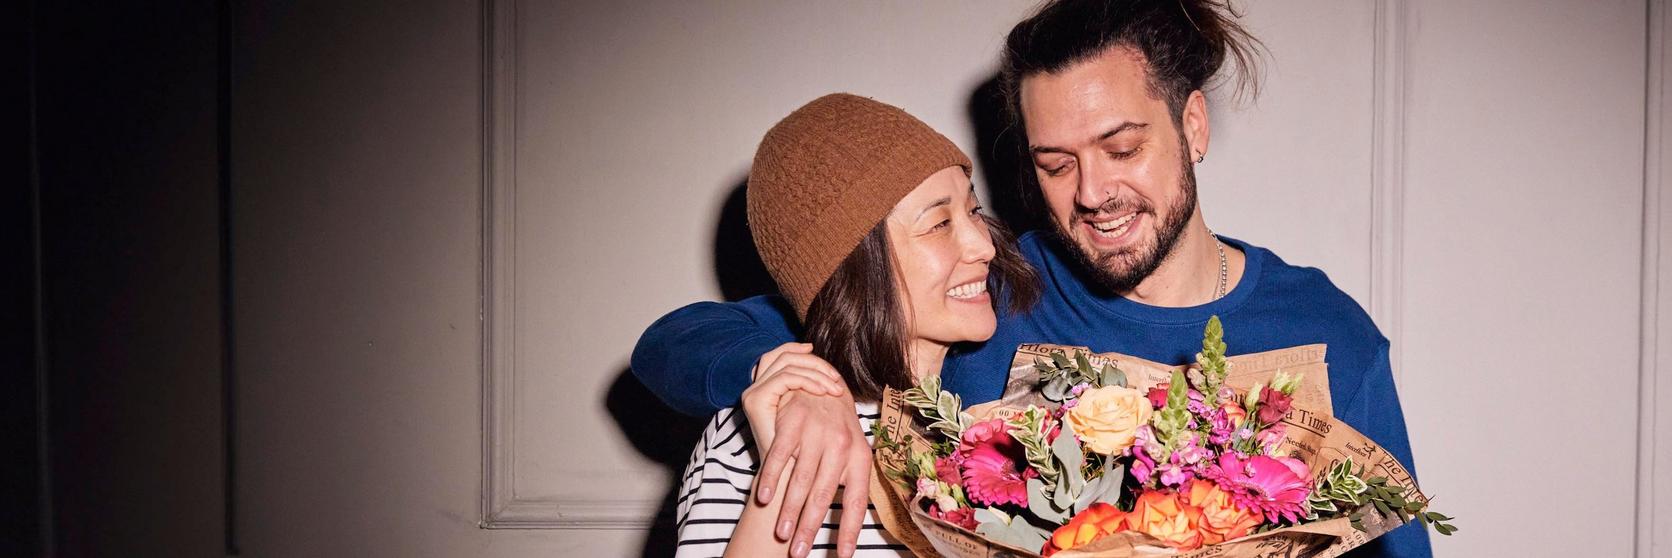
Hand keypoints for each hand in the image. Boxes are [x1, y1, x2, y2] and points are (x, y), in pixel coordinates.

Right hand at [742, 343, 846, 448]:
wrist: (788, 477)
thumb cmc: (802, 452)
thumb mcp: (809, 416)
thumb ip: (811, 393)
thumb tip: (831, 373)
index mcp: (764, 389)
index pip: (779, 356)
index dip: (801, 352)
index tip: (826, 363)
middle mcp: (754, 388)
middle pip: (781, 355)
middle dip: (813, 361)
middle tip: (835, 376)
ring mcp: (753, 393)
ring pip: (786, 364)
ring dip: (815, 371)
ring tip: (834, 387)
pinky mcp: (757, 400)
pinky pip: (787, 378)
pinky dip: (808, 381)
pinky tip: (824, 392)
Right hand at [748, 391, 870, 557]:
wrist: (826, 386)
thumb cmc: (839, 431)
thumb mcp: (853, 455)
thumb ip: (851, 486)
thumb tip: (850, 526)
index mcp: (860, 458)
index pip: (856, 501)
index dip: (850, 530)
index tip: (842, 556)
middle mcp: (841, 445)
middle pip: (824, 494)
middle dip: (809, 527)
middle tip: (798, 552)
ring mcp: (816, 432)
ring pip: (801, 479)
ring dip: (789, 510)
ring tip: (781, 534)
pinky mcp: (793, 422)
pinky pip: (780, 456)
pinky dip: (771, 479)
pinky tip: (764, 497)